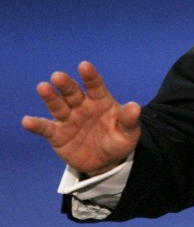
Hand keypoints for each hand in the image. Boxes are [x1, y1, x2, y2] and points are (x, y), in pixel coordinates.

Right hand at [22, 61, 140, 175]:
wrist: (107, 161)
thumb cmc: (118, 140)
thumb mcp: (128, 132)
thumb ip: (129, 119)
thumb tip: (135, 107)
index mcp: (101, 101)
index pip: (95, 85)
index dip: (90, 76)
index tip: (84, 65)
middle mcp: (82, 106)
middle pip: (73, 93)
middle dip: (66, 84)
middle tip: (58, 76)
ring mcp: (69, 119)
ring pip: (58, 106)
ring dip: (50, 97)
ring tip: (42, 87)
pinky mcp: (58, 135)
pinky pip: (46, 128)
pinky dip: (36, 125)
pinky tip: (27, 121)